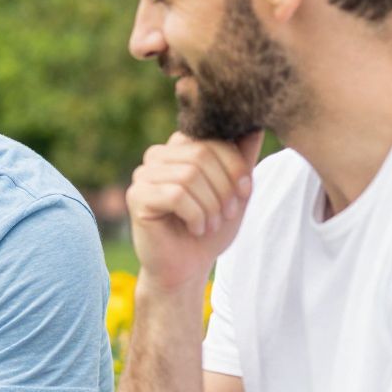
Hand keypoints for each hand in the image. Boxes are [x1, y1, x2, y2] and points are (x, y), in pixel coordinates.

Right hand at [126, 130, 263, 291]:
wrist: (187, 267)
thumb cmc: (210, 228)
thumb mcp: (235, 190)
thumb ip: (242, 157)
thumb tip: (255, 125)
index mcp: (179, 147)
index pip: (213, 137)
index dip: (235, 163)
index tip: (245, 191)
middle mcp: (157, 155)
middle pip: (201, 154)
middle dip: (224, 187)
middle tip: (227, 213)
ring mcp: (143, 174)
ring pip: (188, 175)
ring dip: (210, 205)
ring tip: (210, 224)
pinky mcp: (136, 196)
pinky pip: (175, 195)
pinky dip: (195, 216)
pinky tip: (195, 228)